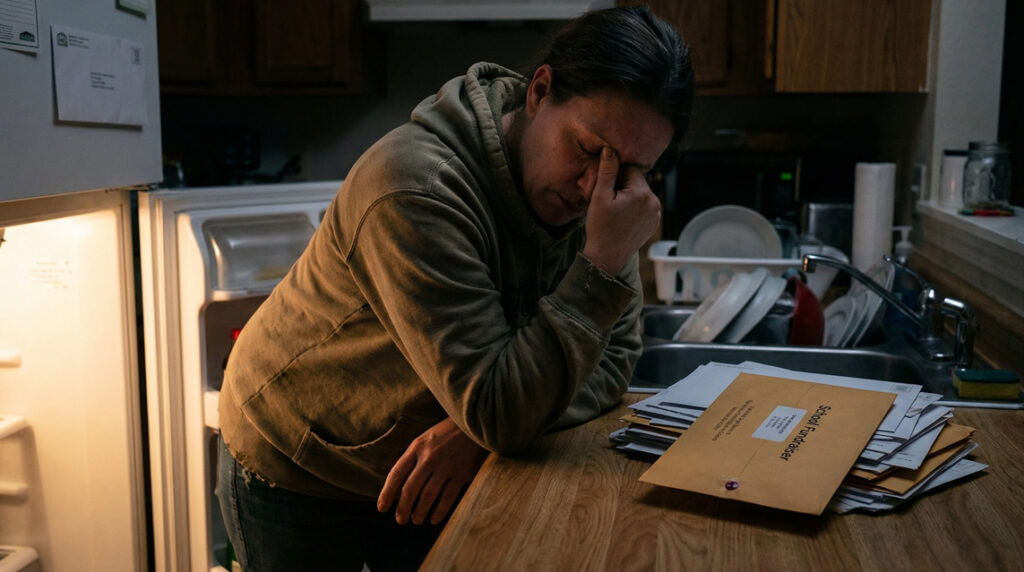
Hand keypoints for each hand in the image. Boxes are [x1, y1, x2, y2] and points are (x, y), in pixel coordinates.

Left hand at [377, 417, 488, 524]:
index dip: (387, 493)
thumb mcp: (427, 437)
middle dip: (403, 508)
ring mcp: (446, 465)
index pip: (397, 473)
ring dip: (420, 512)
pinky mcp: (462, 473)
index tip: (382, 508)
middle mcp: (429, 457)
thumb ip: (415, 456)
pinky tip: (434, 519)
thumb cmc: (449, 432)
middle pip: (411, 488)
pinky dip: (440, 511)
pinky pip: (448, 497)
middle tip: (400, 520)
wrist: (476, 423)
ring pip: (428, 496)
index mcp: (417, 446)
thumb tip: (402, 482)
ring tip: (416, 520)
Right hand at [582, 147, 661, 275]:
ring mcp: (657, 214)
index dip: (616, 176)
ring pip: (641, 194)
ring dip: (629, 196)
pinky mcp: (654, 223)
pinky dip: (634, 208)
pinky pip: (644, 206)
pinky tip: (622, 218)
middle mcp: (655, 202)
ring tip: (615, 211)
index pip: (631, 169)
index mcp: (643, 193)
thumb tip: (610, 149)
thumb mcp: (600, 196)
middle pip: (637, 181)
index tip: (606, 189)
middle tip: (609, 201)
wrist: (606, 257)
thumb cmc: (600, 227)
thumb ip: (607, 171)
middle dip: (623, 186)